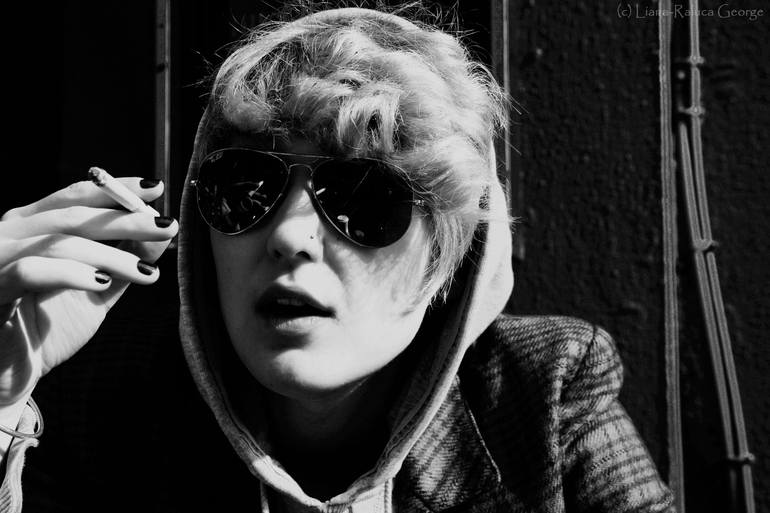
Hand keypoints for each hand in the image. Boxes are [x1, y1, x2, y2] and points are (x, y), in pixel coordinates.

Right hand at [0, 178, 177, 405]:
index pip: (74, 197)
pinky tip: (101, 282)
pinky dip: (69, 273)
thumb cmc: (46, 329)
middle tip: (165, 227)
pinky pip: (28, 271)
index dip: (115, 189)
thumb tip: (162, 233)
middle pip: (72, 215)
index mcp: (31, 227)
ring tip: (145, 272)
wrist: (8, 376)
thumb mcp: (97, 289)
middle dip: (125, 220)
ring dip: (109, 255)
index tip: (155, 189)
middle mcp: (9, 235)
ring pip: (57, 242)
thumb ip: (125, 260)